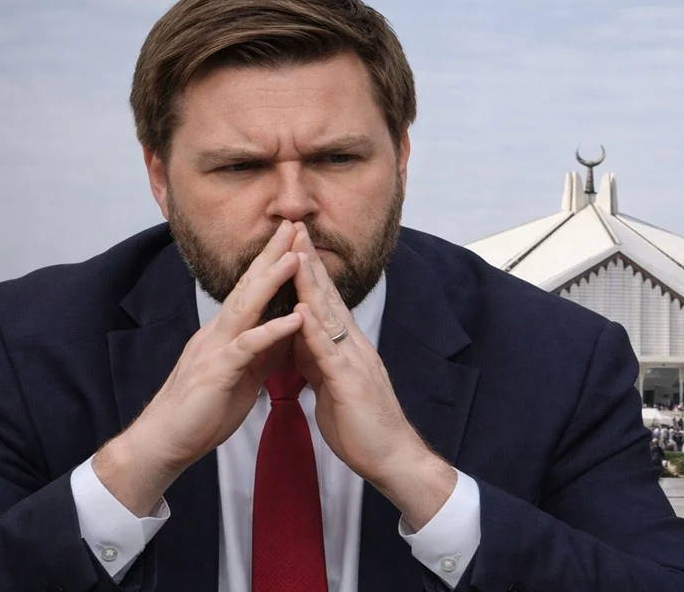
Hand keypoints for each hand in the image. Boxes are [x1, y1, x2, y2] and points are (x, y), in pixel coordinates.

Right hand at [94, 222, 304, 514]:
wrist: (167, 442)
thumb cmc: (204, 411)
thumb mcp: (243, 375)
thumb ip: (264, 352)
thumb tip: (288, 335)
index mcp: (226, 333)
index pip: (251, 289)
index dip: (271, 263)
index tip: (294, 238)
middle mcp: (218, 333)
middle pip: (248, 286)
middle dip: (271, 255)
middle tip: (293, 226)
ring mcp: (215, 349)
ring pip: (247, 307)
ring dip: (272, 281)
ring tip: (295, 258)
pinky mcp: (218, 372)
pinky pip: (248, 346)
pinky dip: (272, 330)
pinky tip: (294, 319)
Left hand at [289, 224, 455, 528]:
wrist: (391, 457)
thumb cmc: (362, 427)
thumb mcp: (332, 387)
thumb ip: (318, 362)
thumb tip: (300, 343)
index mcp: (348, 347)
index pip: (325, 300)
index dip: (309, 270)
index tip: (292, 242)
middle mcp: (354, 345)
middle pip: (328, 296)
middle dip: (308, 261)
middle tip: (293, 227)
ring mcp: (354, 361)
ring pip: (328, 315)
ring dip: (310, 282)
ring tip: (295, 252)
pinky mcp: (350, 383)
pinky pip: (329, 352)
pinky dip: (314, 329)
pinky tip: (302, 309)